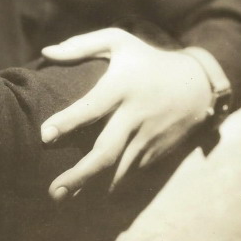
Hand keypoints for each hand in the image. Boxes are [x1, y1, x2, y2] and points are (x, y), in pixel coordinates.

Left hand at [40, 28, 212, 199]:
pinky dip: (109, 184)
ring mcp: (147, 138)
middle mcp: (135, 115)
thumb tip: (46, 52)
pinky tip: (87, 195)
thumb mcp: (118, 42)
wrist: (197, 86)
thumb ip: (80, 46)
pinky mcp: (154, 153)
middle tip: (53, 190)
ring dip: (90, 187)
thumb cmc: (146, 59)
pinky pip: (129, 172)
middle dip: (79, 173)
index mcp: (122, 86)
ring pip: (118, 170)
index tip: (44, 134)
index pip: (93, 106)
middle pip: (106, 151)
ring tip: (61, 198)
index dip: (69, 121)